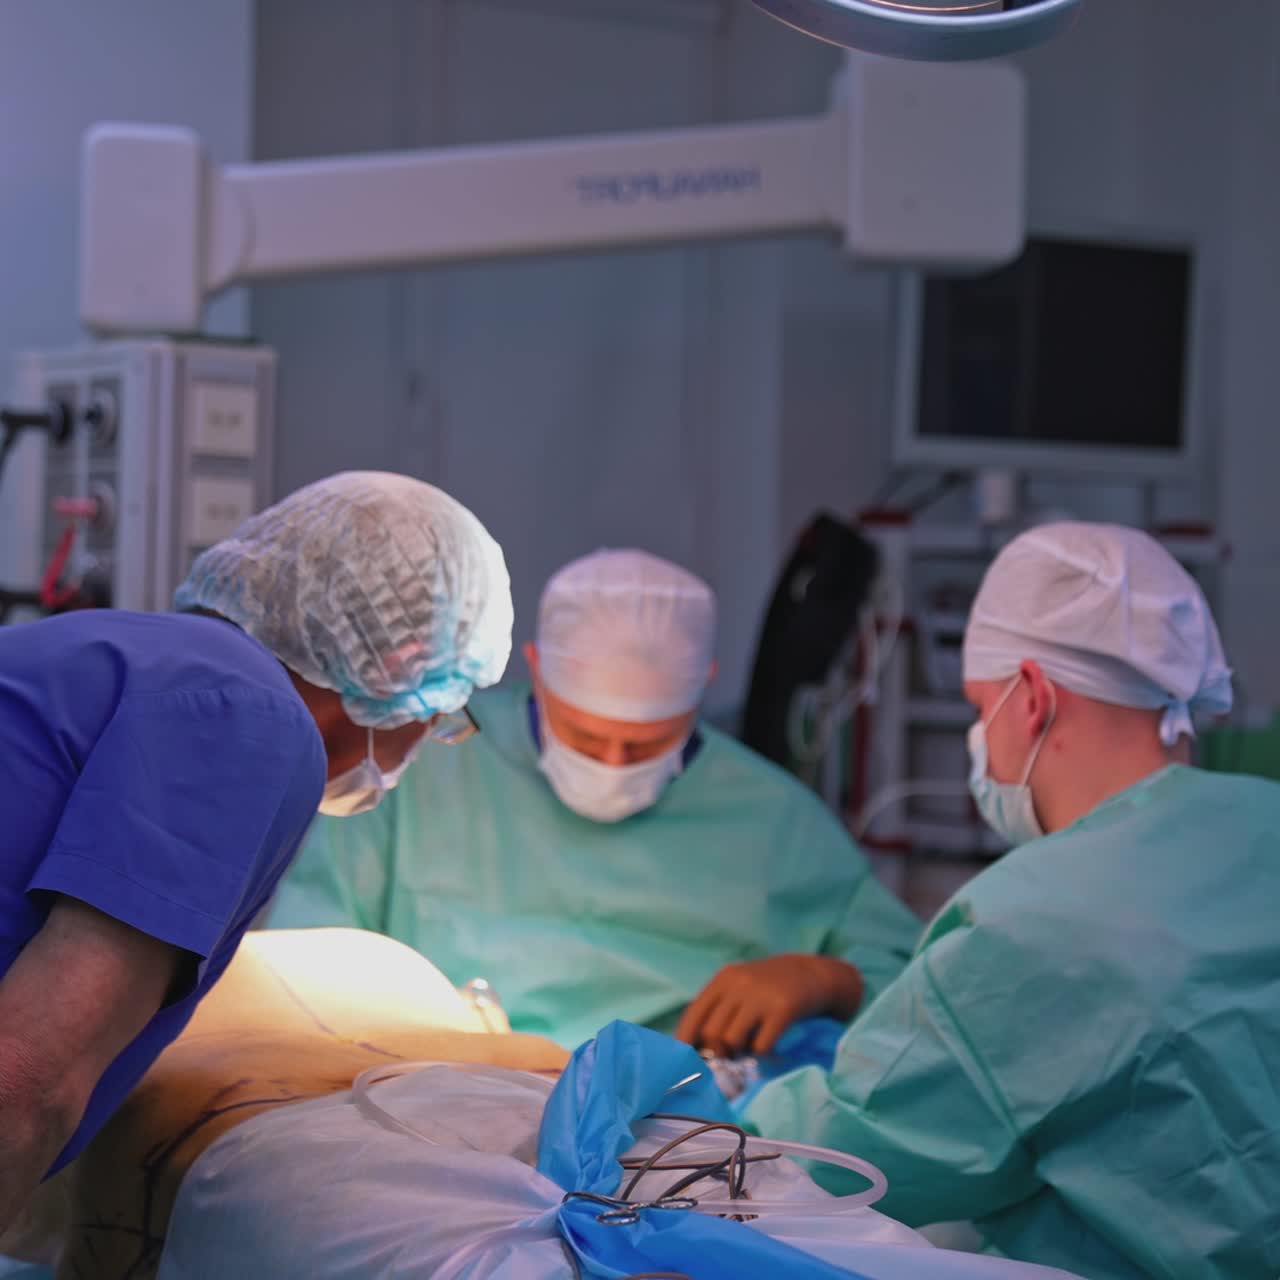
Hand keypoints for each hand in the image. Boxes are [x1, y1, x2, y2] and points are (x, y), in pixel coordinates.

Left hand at [674, 955, 863, 1057]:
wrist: (813, 973)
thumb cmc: (769, 986)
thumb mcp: (740, 986)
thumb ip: (719, 1009)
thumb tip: (694, 1047)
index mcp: (724, 979)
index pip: (694, 1014)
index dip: (684, 1040)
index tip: (682, 1061)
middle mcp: (739, 984)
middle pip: (711, 1032)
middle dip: (715, 1051)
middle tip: (727, 1057)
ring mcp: (760, 996)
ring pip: (732, 1041)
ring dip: (738, 1052)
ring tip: (749, 1046)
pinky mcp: (783, 1010)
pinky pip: (760, 1045)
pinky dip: (761, 1052)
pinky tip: (769, 1044)